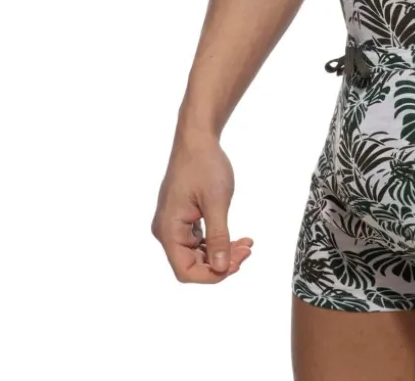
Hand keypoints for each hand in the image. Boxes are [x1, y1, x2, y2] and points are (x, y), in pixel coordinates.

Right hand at [151, 130, 252, 281]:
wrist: (197, 139)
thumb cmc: (205, 166)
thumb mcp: (216, 201)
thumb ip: (218, 236)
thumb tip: (222, 268)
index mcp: (169, 230)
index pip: (185, 271)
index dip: (211, 275)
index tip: (237, 264)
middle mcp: (167, 231)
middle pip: (192, 263)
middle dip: (222, 262)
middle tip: (247, 250)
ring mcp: (174, 224)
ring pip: (198, 252)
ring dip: (222, 252)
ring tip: (247, 244)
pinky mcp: (183, 217)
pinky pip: (199, 239)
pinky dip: (217, 241)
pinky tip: (238, 237)